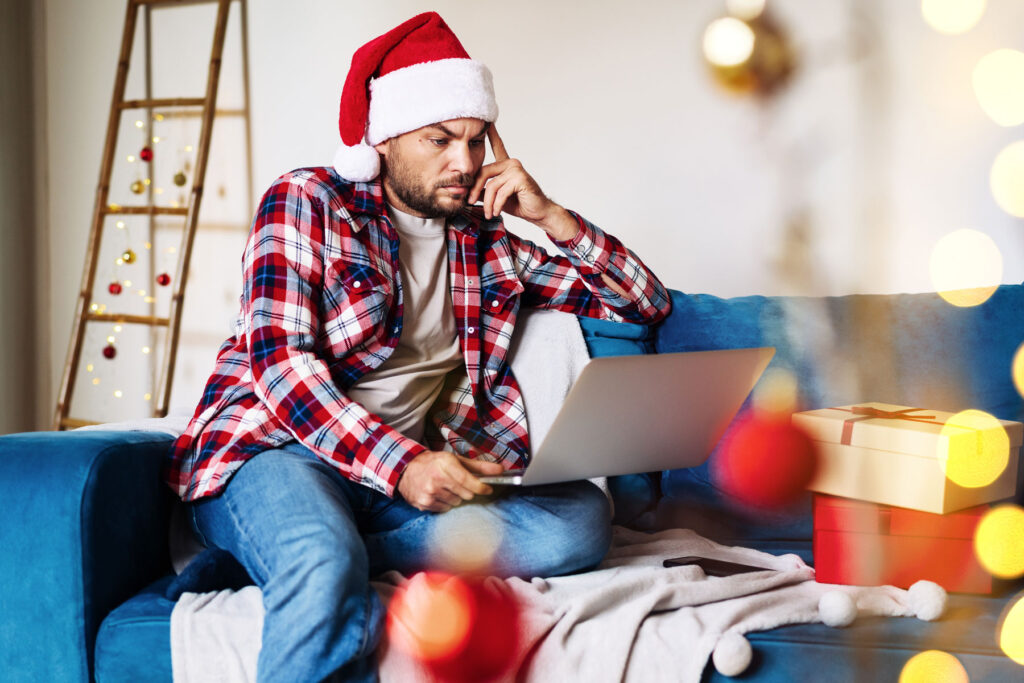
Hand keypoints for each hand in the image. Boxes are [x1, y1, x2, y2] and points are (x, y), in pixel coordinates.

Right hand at [397, 450, 504, 511]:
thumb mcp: (455, 459)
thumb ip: (479, 466)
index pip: (470, 482)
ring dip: (455, 497)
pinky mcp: (424, 503)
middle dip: (467, 490)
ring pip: (456, 502)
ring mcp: (429, 493)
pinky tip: (438, 493)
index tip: (487, 489)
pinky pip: (445, 508)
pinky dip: (445, 502)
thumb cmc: (434, 463)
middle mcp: (437, 479)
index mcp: (446, 465)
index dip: (482, 487)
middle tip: (459, 483)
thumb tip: (501, 470)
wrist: (406, 468)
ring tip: (446, 487)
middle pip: (466, 494)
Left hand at [468, 126, 578, 241]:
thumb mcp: (495, 196)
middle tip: (470, 201)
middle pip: (484, 172)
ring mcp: (516, 169)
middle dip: (475, 189)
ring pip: (491, 185)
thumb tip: (467, 190)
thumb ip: (483, 190)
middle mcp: (511, 163)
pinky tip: (496, 211)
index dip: (492, 134)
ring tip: (488, 213)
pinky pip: (501, 192)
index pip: (497, 146)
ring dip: (488, 202)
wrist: (537, 212)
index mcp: (505, 165)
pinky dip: (496, 204)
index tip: (488, 123)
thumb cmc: (519, 203)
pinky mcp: (520, 178)